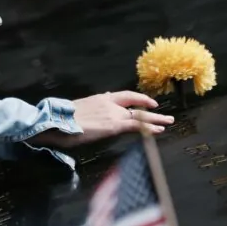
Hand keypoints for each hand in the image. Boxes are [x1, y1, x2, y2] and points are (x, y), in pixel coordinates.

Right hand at [35, 91, 173, 148]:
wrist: (58, 121)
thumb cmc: (62, 119)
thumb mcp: (78, 110)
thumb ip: (90, 111)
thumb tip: (94, 114)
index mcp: (100, 99)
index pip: (123, 96)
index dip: (137, 99)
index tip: (148, 102)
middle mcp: (109, 103)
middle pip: (135, 104)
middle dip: (150, 108)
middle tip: (163, 112)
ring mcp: (112, 114)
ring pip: (139, 116)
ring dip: (155, 119)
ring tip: (168, 122)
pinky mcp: (113, 125)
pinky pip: (136, 126)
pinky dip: (149, 128)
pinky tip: (158, 129)